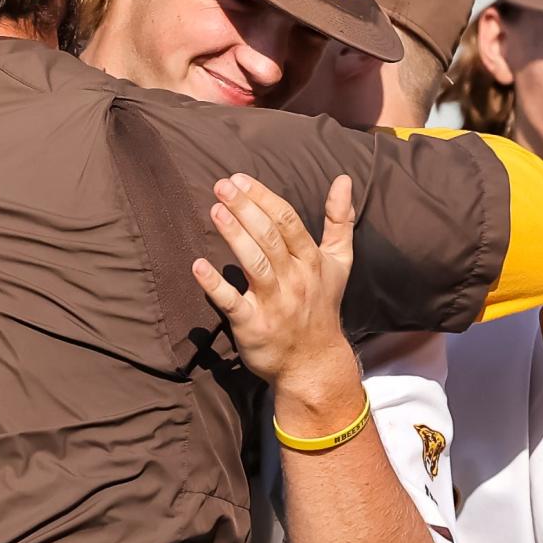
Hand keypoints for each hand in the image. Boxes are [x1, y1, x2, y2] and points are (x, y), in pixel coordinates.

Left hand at [192, 174, 354, 387]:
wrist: (315, 363)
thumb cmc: (321, 306)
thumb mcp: (339, 262)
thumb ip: (340, 221)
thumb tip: (345, 180)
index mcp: (312, 261)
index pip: (288, 221)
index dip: (263, 198)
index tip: (240, 179)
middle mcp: (295, 279)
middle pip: (270, 237)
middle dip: (246, 208)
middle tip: (221, 186)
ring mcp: (275, 303)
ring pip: (254, 264)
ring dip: (234, 235)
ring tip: (215, 211)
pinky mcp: (253, 326)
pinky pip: (233, 303)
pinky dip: (215, 285)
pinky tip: (197, 266)